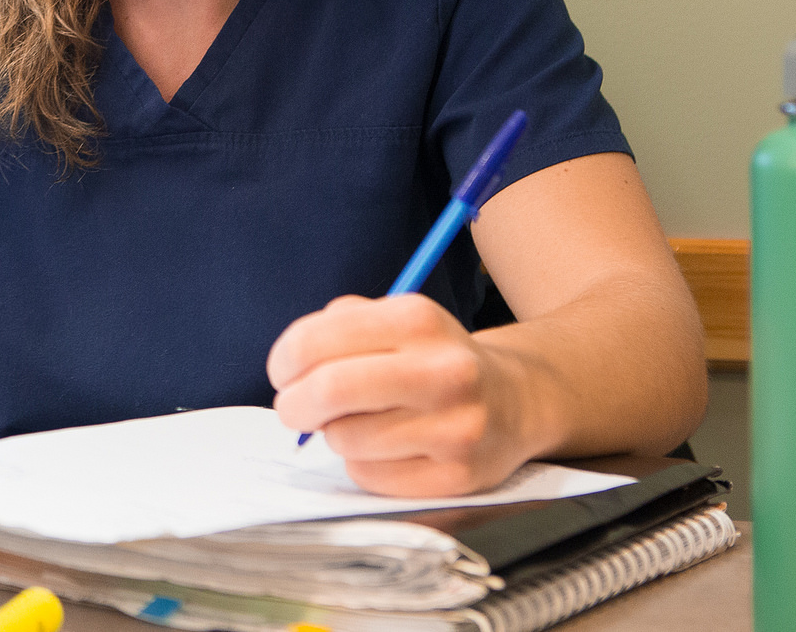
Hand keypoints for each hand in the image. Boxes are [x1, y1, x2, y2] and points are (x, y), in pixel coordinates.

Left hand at [266, 294, 538, 495]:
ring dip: (334, 435)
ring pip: (346, 439)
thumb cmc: (431, 359)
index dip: (284, 361)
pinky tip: (386, 448)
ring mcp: (456, 427)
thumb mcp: (394, 318)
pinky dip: (362, 464)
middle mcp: (444, 371)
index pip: (316, 341)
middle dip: (294, 404)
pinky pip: (371, 476)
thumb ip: (338, 326)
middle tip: (294, 408)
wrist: (514, 401)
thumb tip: (291, 365)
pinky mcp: (459, 476)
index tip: (282, 373)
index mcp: (417, 320)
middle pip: (330, 389)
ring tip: (357, 423)